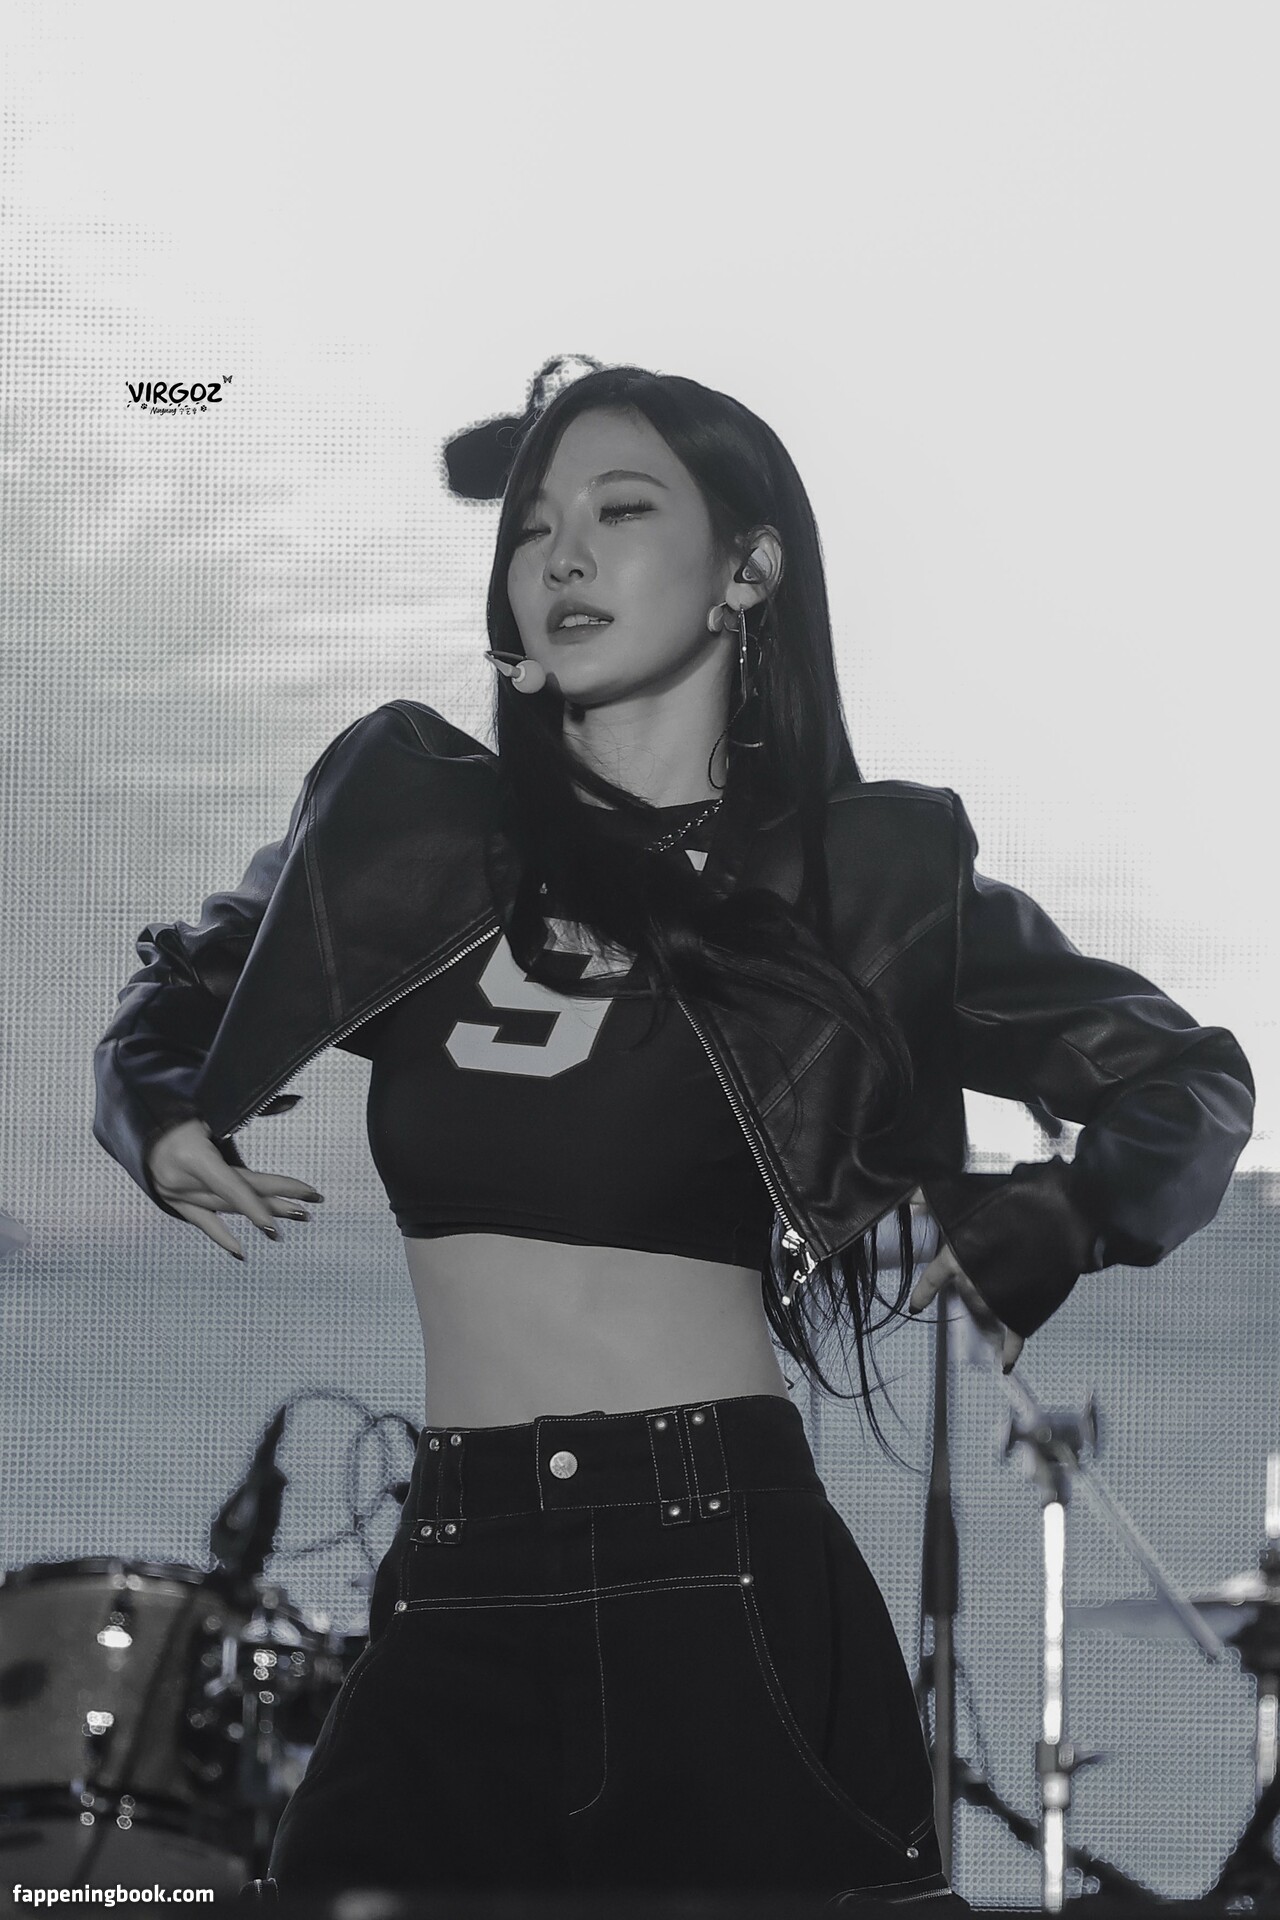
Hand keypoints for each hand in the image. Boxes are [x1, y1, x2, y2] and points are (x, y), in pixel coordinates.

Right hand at [146, 1118, 323, 1262]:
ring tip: (294, 1217)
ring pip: (224, 1208)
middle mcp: (180, 1180)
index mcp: (190, 1155)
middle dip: (275, 1201)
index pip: (233, 1184)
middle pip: (236, 1195)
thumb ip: (253, 1106)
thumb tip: (296, 1100)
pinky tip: (241, 1254)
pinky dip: (221, 1236)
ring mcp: (174, 1194)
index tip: (288, 1208)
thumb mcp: (209, 1104)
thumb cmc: (175, 1104)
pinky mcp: (171, 1200)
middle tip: (310, 1206)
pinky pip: (200, 1222)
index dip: (260, 1200)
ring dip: (260, 1214)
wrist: (131, 1116)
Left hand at [905, 1188, 1024, 1373]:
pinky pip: (1013, 1336)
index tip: (915, 1307)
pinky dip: (1009, 1351)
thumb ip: (932, 1199)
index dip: (924, 1293)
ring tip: (987, 1326)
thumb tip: (907, 1195)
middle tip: (978, 1291)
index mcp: (956, 1258)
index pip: (932, 1279)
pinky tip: (1004, 1365)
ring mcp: (997, 1299)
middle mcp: (972, 1282)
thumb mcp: (966, 1197)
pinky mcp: (1022, 1310)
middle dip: (969, 1295)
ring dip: (985, 1319)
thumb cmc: (1008, 1204)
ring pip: (984, 1314)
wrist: (1054, 1218)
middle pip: (964, 1296)